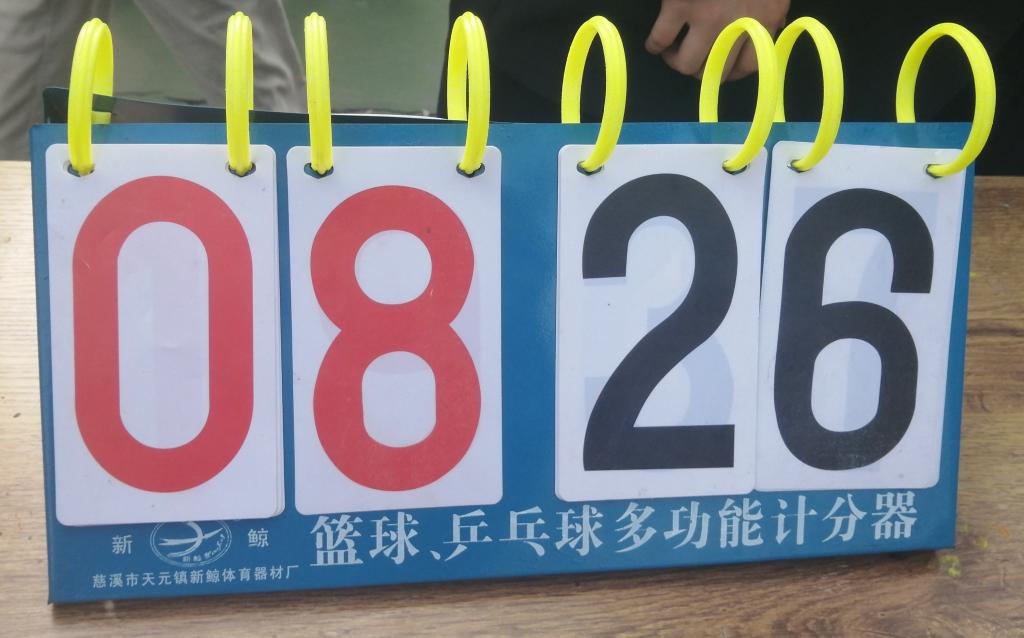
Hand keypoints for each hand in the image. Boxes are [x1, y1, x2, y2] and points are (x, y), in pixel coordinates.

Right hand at [645, 0, 788, 79]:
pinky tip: (654, 43)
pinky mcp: (679, 5)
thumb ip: (769, 11)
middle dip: (703, 72)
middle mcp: (738, 25)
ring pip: (687, 64)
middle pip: (717, 72)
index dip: (731, 71)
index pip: (749, 66)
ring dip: (677, 62)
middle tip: (692, 61)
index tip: (720, 66)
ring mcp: (706, 17)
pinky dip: (654, 46)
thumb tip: (765, 31)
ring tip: (671, 53)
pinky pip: (660, 39)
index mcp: (765, 18)